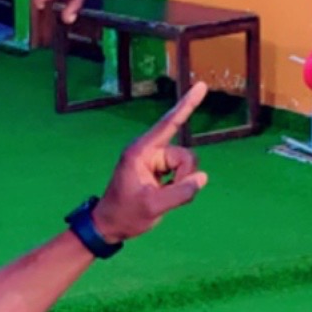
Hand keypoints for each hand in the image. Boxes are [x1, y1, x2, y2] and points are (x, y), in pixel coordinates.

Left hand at [92, 84, 208, 243]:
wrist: (109, 226)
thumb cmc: (125, 215)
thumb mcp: (154, 207)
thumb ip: (181, 192)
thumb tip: (202, 177)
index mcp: (141, 152)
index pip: (169, 124)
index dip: (187, 105)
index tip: (201, 86)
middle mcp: (148, 151)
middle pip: (185, 155)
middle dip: (184, 176)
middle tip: (167, 195)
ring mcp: (153, 159)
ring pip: (186, 164)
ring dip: (181, 183)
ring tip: (162, 197)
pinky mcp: (158, 168)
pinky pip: (181, 172)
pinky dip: (179, 185)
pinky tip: (163, 194)